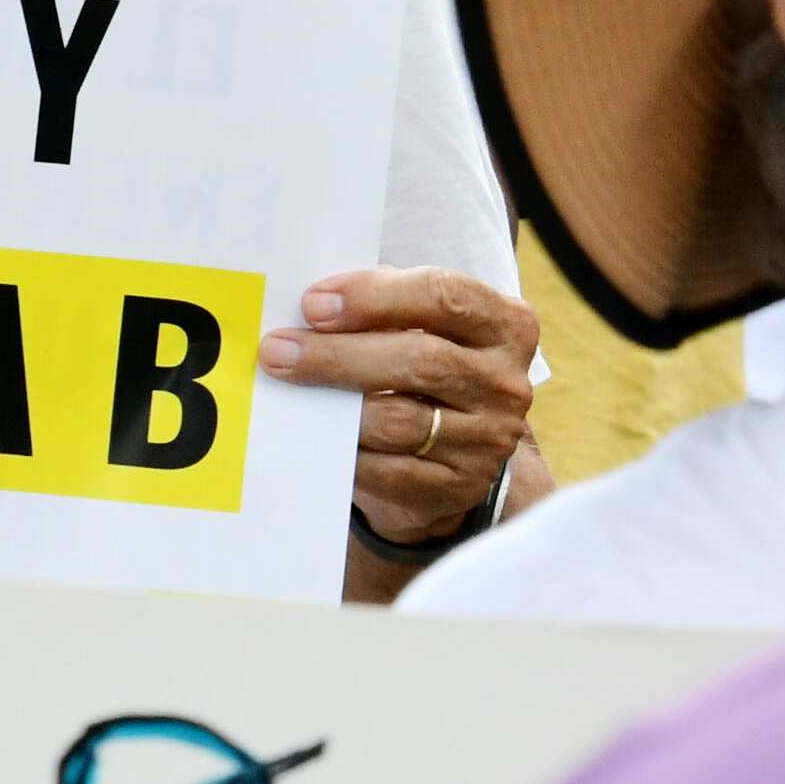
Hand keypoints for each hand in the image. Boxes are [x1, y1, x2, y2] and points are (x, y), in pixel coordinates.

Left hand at [261, 266, 537, 544]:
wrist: (449, 448)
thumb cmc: (420, 365)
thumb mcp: (419, 324)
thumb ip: (381, 307)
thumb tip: (308, 307)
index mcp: (506, 324)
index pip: (444, 297)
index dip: (374, 297)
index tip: (313, 304)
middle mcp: (507, 383)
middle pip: (421, 361)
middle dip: (340, 355)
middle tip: (278, 351)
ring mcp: (489, 440)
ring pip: (401, 420)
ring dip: (334, 406)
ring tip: (287, 392)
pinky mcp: (461, 487)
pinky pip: (391, 471)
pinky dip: (346, 453)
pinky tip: (312, 437)